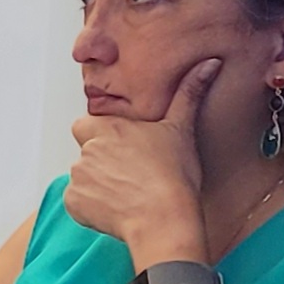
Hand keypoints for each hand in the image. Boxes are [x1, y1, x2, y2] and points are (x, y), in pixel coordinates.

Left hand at [66, 58, 217, 261]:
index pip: (88, 125)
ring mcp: (77, 176)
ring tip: (127, 194)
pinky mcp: (73, 202)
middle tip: (129, 174)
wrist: (164, 219)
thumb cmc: (175, 177)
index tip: (126, 149)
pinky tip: (117, 209)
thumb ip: (188, 94)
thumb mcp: (182, 130)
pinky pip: (78, 202)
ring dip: (97, 183)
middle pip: (86, 151)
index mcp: (107, 128)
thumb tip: (209, 63)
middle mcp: (86, 149)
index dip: (105, 137)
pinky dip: (91, 206)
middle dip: (100, 160)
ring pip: (82, 176)